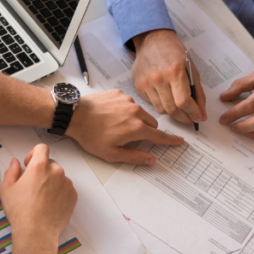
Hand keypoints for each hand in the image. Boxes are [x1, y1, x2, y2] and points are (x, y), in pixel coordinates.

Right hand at [0, 144, 77, 248]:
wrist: (36, 232)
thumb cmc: (21, 212)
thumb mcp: (7, 189)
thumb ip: (11, 171)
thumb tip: (15, 163)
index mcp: (39, 166)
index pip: (41, 148)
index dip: (34, 154)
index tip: (29, 164)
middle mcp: (56, 171)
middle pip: (50, 163)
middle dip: (41, 170)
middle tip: (32, 185)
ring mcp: (66, 183)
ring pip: (58, 176)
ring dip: (50, 182)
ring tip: (40, 198)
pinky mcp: (72, 196)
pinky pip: (65, 188)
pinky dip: (58, 193)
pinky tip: (48, 204)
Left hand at [67, 89, 184, 164]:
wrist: (74, 115)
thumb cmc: (90, 135)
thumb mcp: (112, 154)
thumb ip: (135, 157)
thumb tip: (151, 159)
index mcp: (137, 128)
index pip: (159, 136)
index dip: (170, 141)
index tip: (179, 141)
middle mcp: (136, 112)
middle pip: (151, 123)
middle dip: (146, 131)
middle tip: (130, 137)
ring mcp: (127, 100)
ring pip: (140, 112)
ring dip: (135, 119)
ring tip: (116, 125)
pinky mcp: (119, 93)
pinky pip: (129, 102)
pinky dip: (124, 109)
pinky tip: (111, 115)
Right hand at [131, 29, 206, 124]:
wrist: (152, 40)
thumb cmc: (174, 52)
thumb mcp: (191, 69)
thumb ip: (197, 92)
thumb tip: (201, 114)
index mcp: (174, 71)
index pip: (183, 101)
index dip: (193, 113)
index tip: (198, 117)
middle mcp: (158, 78)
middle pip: (172, 109)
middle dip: (185, 118)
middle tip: (191, 119)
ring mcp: (146, 83)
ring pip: (161, 109)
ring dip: (173, 114)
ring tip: (180, 110)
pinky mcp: (139, 86)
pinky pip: (152, 104)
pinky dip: (162, 105)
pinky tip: (167, 99)